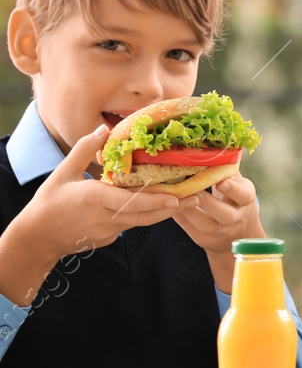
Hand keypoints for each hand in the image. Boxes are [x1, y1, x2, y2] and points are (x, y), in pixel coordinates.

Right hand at [0, 125, 196, 305]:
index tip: (175, 198)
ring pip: (143, 221)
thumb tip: (104, 129)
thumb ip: (84, 150)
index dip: (153, 201)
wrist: (37, 238)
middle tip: (197, 197)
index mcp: (93, 199)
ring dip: (165, 212)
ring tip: (190, 201)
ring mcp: (109, 231)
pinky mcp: (110, 238)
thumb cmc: (49, 202)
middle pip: (144, 215)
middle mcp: (105, 217)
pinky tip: (163, 207)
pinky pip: (133, 224)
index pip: (128, 201)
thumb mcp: (62, 172)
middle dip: (172, 207)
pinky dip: (148, 216)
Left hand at [174, 174, 265, 292]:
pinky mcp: (205, 240)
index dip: (233, 189)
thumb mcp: (238, 185)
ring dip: (189, 211)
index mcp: (246, 199)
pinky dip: (180, 218)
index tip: (221, 182)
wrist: (238, 232)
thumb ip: (227, 170)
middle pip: (224, 214)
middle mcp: (236, 217)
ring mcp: (221, 232)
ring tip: (176, 197)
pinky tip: (170, 206)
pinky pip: (190, 230)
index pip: (243, 195)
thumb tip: (215, 148)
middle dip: (208, 203)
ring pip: (205, 225)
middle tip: (193, 190)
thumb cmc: (234, 199)